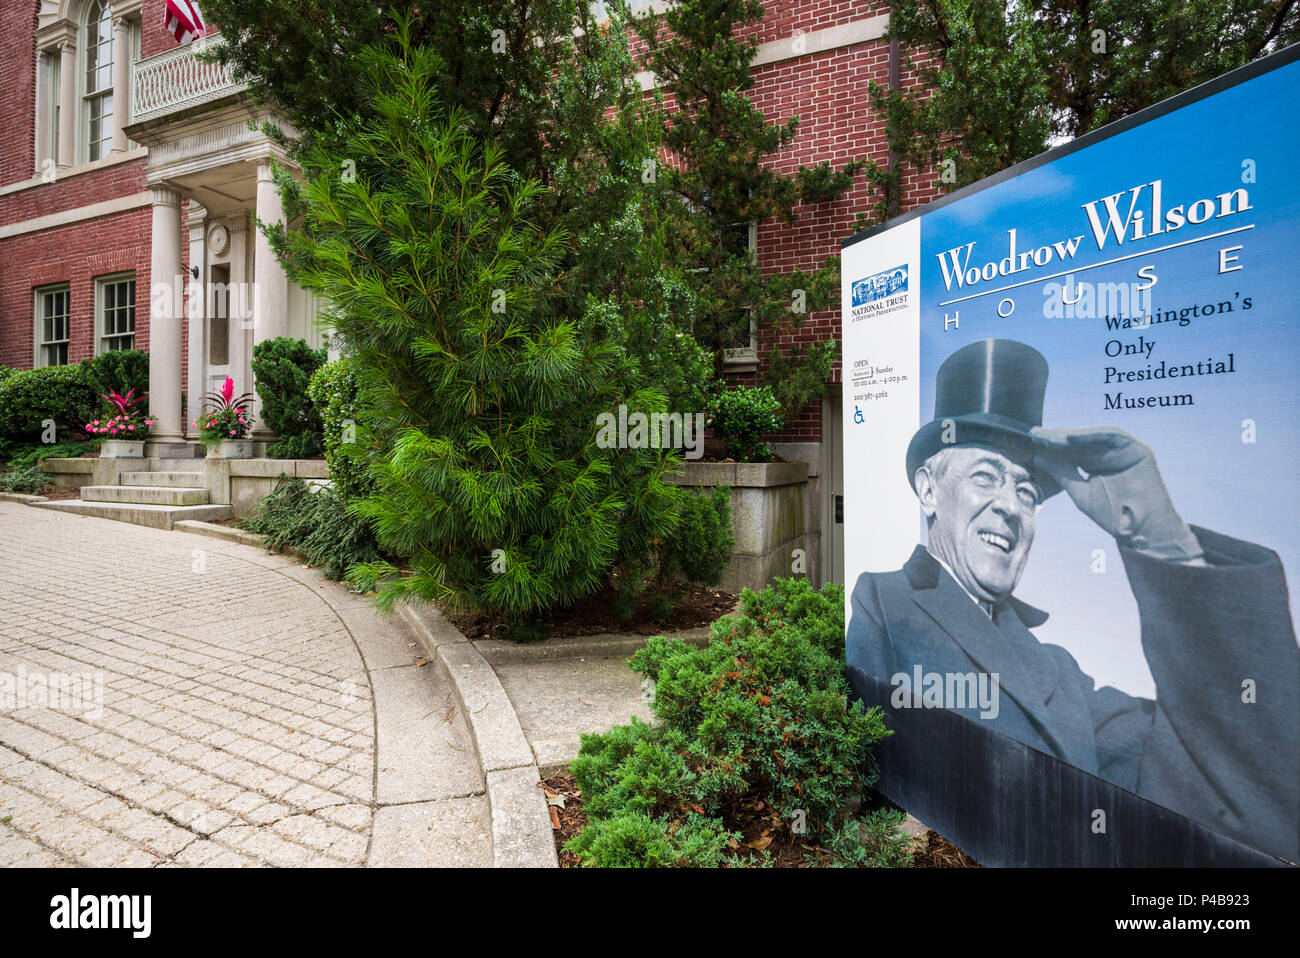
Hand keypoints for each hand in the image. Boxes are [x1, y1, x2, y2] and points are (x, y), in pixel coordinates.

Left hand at [1030, 425, 1203, 562]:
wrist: (1141, 529)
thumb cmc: (1112, 515)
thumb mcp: (1081, 493)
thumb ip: (1063, 474)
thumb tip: (1039, 457)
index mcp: (1094, 464)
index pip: (1070, 451)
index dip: (1051, 446)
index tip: (1030, 443)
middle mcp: (1108, 455)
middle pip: (1079, 442)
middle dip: (1057, 438)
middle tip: (1035, 435)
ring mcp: (1123, 451)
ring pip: (1093, 437)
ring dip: (1070, 435)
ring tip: (1049, 437)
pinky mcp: (1137, 450)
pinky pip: (1113, 436)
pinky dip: (1092, 435)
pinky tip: (1070, 438)